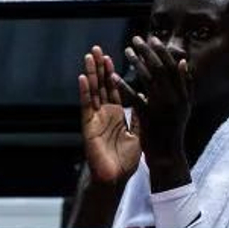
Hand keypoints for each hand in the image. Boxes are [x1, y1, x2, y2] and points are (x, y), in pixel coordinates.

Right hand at [78, 45, 142, 185]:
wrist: (115, 178)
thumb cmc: (125, 160)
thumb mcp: (138, 135)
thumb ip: (139, 117)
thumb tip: (145, 99)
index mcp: (117, 115)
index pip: (114, 89)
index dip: (113, 73)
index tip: (112, 57)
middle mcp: (104, 113)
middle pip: (102, 85)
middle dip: (100, 67)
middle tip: (97, 49)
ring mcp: (95, 117)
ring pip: (93, 91)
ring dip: (91, 73)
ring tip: (90, 56)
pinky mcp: (89, 125)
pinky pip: (87, 105)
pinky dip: (85, 91)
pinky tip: (84, 78)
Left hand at [126, 35, 192, 166]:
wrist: (168, 156)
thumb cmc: (173, 128)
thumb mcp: (184, 105)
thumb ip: (184, 84)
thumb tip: (184, 61)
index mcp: (184, 95)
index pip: (173, 67)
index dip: (162, 51)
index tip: (152, 38)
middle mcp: (175, 99)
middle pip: (160, 69)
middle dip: (148, 52)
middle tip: (136, 39)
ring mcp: (162, 108)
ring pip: (148, 80)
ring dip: (136, 63)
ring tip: (126, 51)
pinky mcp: (148, 117)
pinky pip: (134, 98)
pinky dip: (123, 86)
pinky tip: (113, 75)